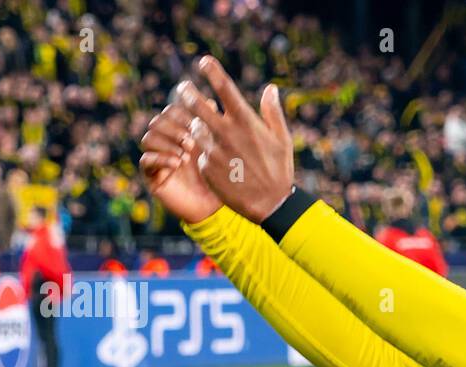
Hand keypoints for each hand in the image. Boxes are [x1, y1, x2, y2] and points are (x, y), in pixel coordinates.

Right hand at [139, 106, 221, 223]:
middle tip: (192, 141)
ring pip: (148, 137)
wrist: (215, 208)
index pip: (173, 110)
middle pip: (158, 120)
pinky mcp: (152, 176)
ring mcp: (158, 158)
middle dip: (175, 127)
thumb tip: (211, 101)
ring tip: (185, 154)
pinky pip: (146, 160)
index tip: (199, 124)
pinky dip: (161, 158)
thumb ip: (214, 129)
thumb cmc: (221, 178)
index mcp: (183, 132)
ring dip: (167, 142)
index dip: (183, 113)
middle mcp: (168, 142)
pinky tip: (178, 163)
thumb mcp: (220, 152)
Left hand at [174, 57, 293, 222]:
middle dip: (187, 92)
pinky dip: (206, 152)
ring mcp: (214, 151)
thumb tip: (270, 88)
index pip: (225, 89)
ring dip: (197, 126)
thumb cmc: (279, 170)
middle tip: (183, 88)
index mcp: (246, 122)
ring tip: (204, 129)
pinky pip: (200, 153)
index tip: (204, 62)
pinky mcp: (206, 167)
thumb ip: (273, 112)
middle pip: (197, 104)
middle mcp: (226, 134)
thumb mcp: (282, 139)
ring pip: (195, 128)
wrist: (270, 205)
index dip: (212, 72)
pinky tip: (218, 161)